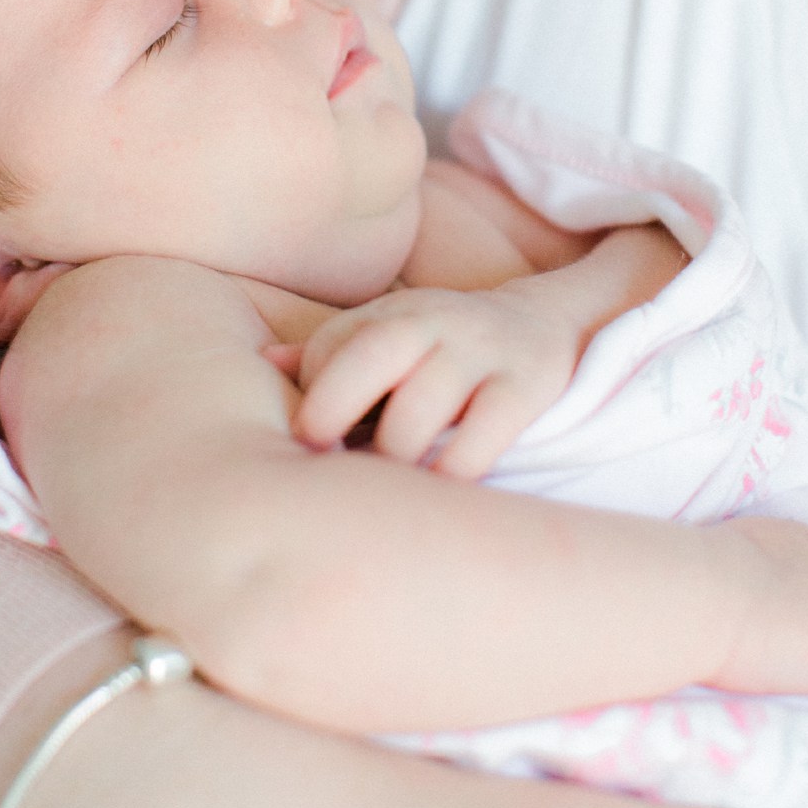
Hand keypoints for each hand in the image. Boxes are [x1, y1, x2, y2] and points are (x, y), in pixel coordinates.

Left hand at [280, 282, 581, 477]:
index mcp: (389, 315)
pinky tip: (440, 492)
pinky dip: (453, 471)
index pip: (332, 347)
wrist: (543, 323)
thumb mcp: (387, 335)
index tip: (306, 443)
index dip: (313, 395)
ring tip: (386, 486)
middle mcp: (432, 323)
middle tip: (321, 458)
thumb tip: (264, 360)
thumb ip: (330, 353)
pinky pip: (484, 434)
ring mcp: (481, 352)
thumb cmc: (441, 347)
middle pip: (376, 351)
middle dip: (335, 405)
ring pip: (425, 405)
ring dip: (396, 453)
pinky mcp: (524, 387)